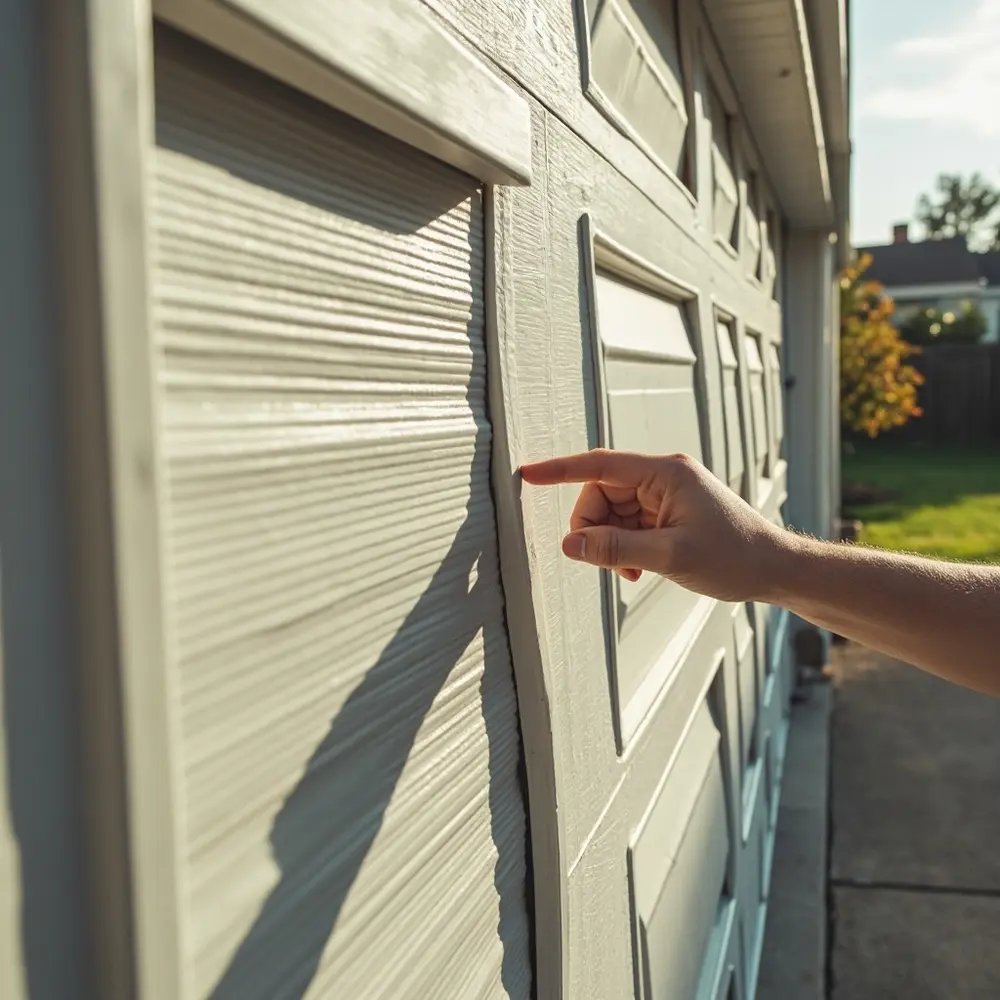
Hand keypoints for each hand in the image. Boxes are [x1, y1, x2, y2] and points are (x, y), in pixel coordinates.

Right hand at [519, 449, 789, 603]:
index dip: (559, 470)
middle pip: (600, 494)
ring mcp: (664, 495)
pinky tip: (639, 569)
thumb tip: (570, 546)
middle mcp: (662, 477)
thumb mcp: (671, 555)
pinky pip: (627, 525)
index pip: (598, 464)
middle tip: (608, 561)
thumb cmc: (734, 556)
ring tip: (634, 570)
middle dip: (594, 528)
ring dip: (610, 544)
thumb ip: (616, 549)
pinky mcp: (666, 513)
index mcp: (665, 473)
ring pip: (610, 513)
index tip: (527, 474)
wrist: (773, 569)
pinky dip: (623, 548)